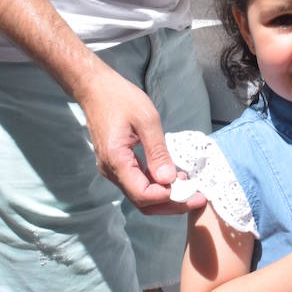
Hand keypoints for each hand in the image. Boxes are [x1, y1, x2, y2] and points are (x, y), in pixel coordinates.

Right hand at [77, 60, 205, 214]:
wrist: (94, 88)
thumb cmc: (120, 98)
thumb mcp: (146, 120)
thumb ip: (158, 151)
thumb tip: (169, 180)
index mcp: (116, 160)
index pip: (143, 194)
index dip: (168, 197)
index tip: (192, 191)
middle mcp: (111, 170)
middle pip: (142, 201)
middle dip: (170, 203)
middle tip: (197, 198)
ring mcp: (112, 169)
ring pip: (140, 195)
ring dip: (164, 196)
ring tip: (190, 189)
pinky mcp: (117, 164)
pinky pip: (137, 182)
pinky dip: (156, 185)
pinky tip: (173, 178)